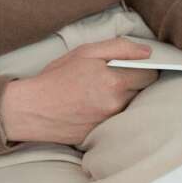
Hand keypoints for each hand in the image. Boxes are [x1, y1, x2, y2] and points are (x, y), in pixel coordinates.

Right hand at [0, 37, 156, 145]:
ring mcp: (108, 122)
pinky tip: (94, 107)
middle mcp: (115, 104)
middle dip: (134, 83)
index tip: (136, 66)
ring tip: (102, 92)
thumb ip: (120, 48)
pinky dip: (110, 113)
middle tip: (115, 78)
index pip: (151, 75)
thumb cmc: (56, 77)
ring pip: (130, 107)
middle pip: (143, 92)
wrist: (30, 109)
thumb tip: (147, 52)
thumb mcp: (86, 52)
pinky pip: (115, 121)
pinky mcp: (100, 134)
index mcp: (115, 81)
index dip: (145, 68)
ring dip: (123, 99)